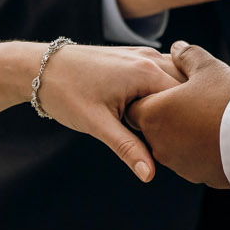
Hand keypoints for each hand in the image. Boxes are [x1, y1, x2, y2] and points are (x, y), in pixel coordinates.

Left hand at [34, 44, 181, 182]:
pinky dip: (167, 90)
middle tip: (187, 141)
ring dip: (179, 100)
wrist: (40, 67)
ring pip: (176, 79)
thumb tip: (150, 175)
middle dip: (188, 111)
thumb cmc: (66, 93)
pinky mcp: (134, 57)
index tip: (187, 146)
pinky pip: (163, 73)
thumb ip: (128, 148)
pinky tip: (163, 113)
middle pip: (186, 87)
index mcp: (145, 72)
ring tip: (178, 128)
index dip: (189, 123)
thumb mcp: (97, 124)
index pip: (186, 99)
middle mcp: (149, 58)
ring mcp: (142, 54)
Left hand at [126, 41, 229, 188]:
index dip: (151, 92)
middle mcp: (158, 142)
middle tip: (197, 97)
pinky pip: (194, 155)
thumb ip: (187, 56)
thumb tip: (177, 48)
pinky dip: (202, 144)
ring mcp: (177, 162)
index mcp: (153, 113)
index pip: (137, 104)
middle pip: (157, 122)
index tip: (171, 87)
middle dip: (172, 110)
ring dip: (188, 127)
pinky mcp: (197, 175)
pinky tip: (223, 131)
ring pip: (176, 139)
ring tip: (215, 112)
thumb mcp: (208, 68)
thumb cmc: (228, 101)